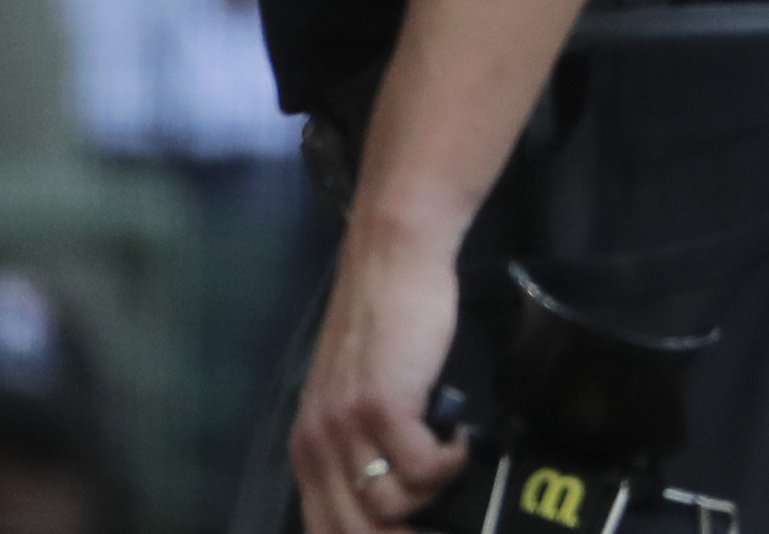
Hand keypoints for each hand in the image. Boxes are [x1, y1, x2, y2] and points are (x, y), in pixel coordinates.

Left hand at [289, 222, 467, 532]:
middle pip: (356, 530)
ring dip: (435, 489)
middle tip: (447, 512)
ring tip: (452, 455)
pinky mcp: (384, 407)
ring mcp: (348, 428)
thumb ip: (359, 441)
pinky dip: (452, 462)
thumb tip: (392, 490)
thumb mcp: (354, 393)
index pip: (325, 530)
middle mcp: (317, 445)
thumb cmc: (385, 320)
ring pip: (395, 506)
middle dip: (405, 532)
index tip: (414, 528)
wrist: (394, 261)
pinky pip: (424, 469)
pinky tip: (462, 436)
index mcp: (306, 448)